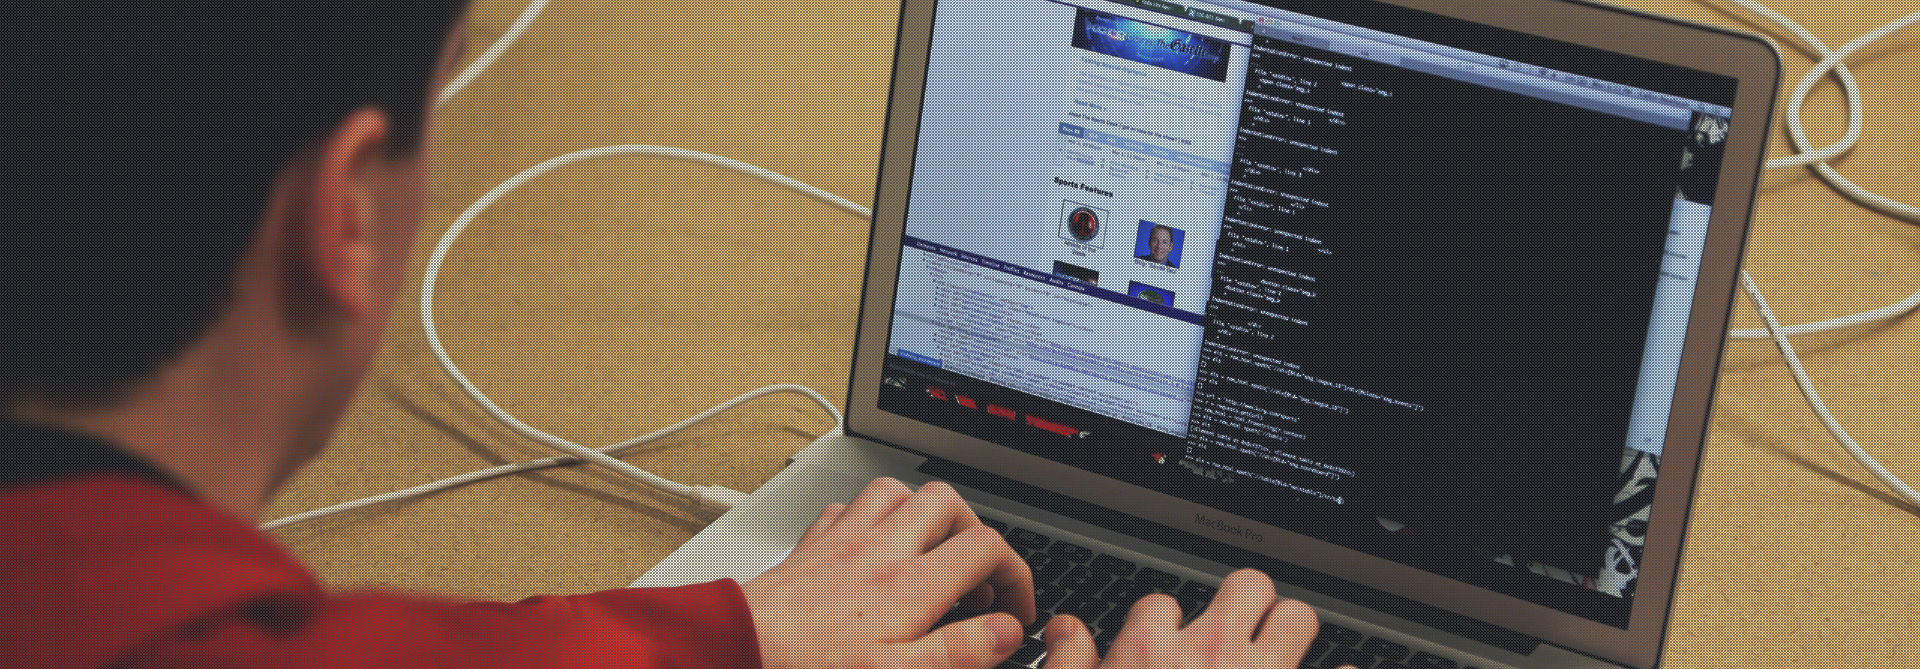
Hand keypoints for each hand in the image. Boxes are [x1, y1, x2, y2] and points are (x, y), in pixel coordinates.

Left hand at [741, 477, 1037, 668]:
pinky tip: (869, 548)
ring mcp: (842, 541)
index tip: (1015, 609)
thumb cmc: (808, 667)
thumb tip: (1005, 632)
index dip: (1016, 574)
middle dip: (975, 530)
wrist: (733, 648)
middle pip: (947, 503)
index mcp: (910, 585)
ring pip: (895, 492)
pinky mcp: (809, 547)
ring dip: (922, 514)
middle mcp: (879, 550)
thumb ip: (958, 651)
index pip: (986, 549)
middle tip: (977, 575)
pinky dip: (866, 520)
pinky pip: (844, 509)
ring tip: (930, 552)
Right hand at [1041, 569, 1343, 668]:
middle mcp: (1210, 654)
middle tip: (1235, 631)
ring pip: (1296, 617)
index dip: (1158, 628)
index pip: (1158, 605)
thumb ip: (1068, 662)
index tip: (1157, 649)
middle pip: (1246, 586)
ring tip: (1277, 650)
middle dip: (1243, 604)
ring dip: (1288, 631)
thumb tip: (1065, 628)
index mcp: (1149, 651)